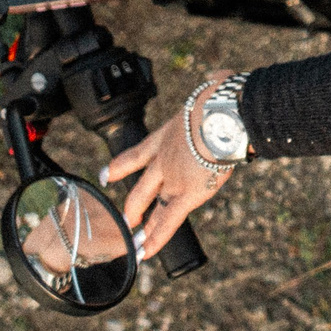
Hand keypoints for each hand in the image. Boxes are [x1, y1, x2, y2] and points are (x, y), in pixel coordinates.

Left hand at [104, 68, 241, 258]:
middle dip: (132, 205)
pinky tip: (146, 253)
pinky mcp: (187, 195)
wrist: (224, 113)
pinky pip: (168, 222)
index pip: (137, 155)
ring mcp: (172, 179)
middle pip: (141, 187)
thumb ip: (210, 89)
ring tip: (135, 242)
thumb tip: (223, 77)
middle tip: (125, 218)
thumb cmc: (224, 98)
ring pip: (152, 208)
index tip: (107, 175)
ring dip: (143, 227)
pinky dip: (157, 240)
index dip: (120, 167)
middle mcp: (163, 160)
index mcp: (166, 135)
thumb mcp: (209, 90)